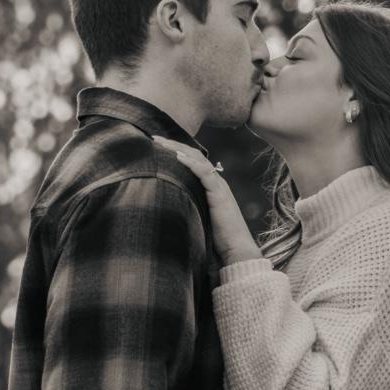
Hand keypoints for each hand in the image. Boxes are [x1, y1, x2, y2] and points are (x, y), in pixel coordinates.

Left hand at [150, 137, 262, 266]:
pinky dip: (191, 163)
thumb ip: (184, 209)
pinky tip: (177, 156)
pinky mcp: (220, 194)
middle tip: (153, 137)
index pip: (191, 161)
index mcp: (209, 187)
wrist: (235, 251)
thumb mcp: (195, 220)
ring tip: (161, 142)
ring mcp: (218, 186)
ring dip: (178, 149)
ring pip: (198, 159)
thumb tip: (160, 208)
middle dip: (173, 145)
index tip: (155, 145)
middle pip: (193, 155)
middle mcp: (214, 182)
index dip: (174, 151)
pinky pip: (205, 173)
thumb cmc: (214, 242)